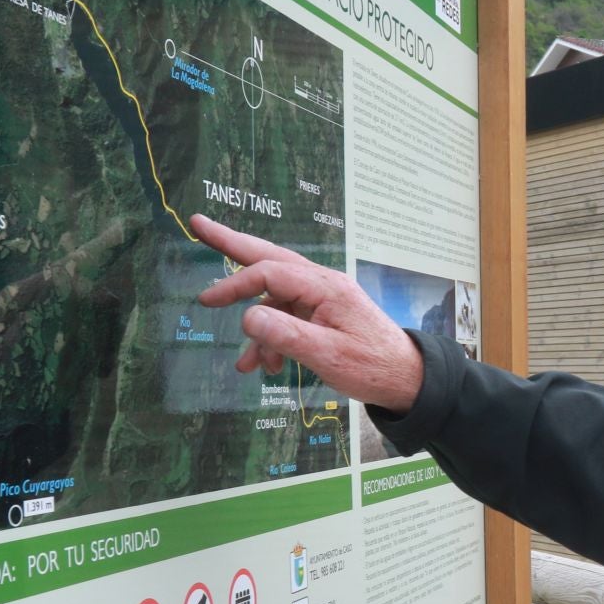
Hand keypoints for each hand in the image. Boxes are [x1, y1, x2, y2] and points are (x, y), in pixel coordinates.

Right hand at [192, 214, 423, 412]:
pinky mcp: (321, 315)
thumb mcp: (328, 355)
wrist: (406, 379)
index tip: (207, 301)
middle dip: (232, 244)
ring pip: (274, 300)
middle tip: (198, 224)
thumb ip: (287, 336)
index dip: (236, 285)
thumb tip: (247, 318)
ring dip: (257, 331)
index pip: (270, 273)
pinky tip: (267, 367)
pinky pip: (285, 319)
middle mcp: (322, 284)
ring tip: (247, 366)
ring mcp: (321, 298)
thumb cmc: (373, 366)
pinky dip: (272, 341)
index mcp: (325, 286)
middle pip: (269, 258)